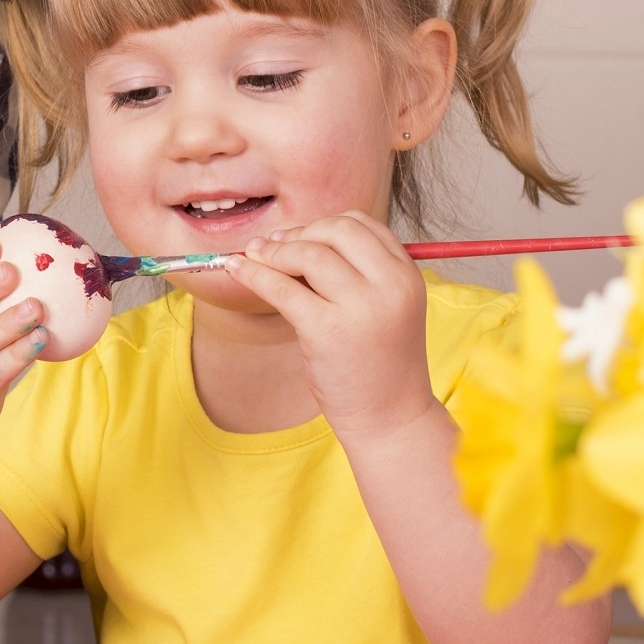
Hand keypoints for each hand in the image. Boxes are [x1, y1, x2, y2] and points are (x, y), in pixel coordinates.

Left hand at [226, 212, 436, 444]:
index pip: (362, 224)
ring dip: (273, 252)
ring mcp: (361, 308)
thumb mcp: (383, 309)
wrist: (391, 419)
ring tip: (253, 259)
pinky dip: (254, 274)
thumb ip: (354, 275)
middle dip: (298, 234)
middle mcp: (390, 285)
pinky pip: (282, 288)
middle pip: (335, 230)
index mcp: (407, 275)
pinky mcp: (327, 330)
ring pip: (308, 254)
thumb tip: (289, 241)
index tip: (296, 238)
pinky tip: (237, 269)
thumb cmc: (380, 363)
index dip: (322, 226)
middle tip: (271, 247)